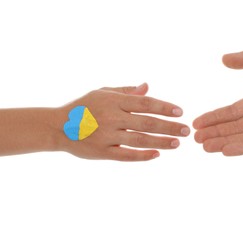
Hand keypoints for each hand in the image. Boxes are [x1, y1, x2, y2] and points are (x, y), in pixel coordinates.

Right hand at [57, 83, 189, 160]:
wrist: (56, 127)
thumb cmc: (83, 107)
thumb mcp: (102, 93)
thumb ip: (126, 91)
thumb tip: (148, 86)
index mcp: (113, 101)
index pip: (145, 103)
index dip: (164, 107)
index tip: (180, 111)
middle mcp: (111, 118)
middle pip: (146, 122)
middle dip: (169, 126)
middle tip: (186, 130)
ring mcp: (106, 136)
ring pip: (139, 140)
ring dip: (161, 142)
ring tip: (177, 143)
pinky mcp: (101, 153)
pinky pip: (125, 156)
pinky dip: (142, 156)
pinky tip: (157, 155)